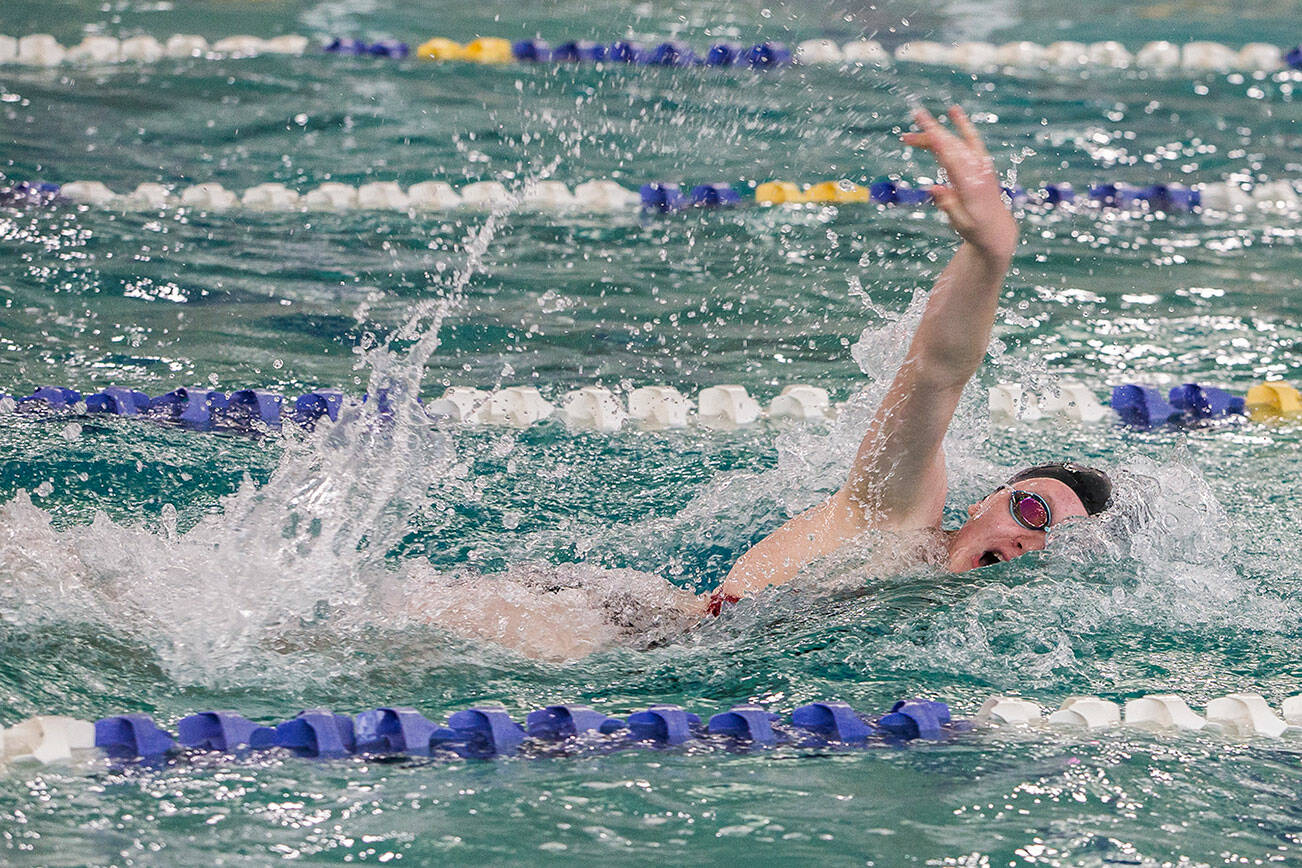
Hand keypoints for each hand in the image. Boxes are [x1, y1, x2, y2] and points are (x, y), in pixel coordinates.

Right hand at [901, 105, 1017, 261]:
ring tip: (916, 125)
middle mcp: (977, 171)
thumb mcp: (960, 223)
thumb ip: (948, 205)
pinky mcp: (981, 163)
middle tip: (912, 120)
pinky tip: (954, 112)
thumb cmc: (975, 229)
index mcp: (971, 186)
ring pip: (957, 141)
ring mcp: (981, 165)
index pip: (952, 159)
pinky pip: (970, 140)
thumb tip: (933, 188)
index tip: (926, 131)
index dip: (938, 144)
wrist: (997, 229)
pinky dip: (962, 126)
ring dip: (936, 133)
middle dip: (932, 132)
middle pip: (952, 145)